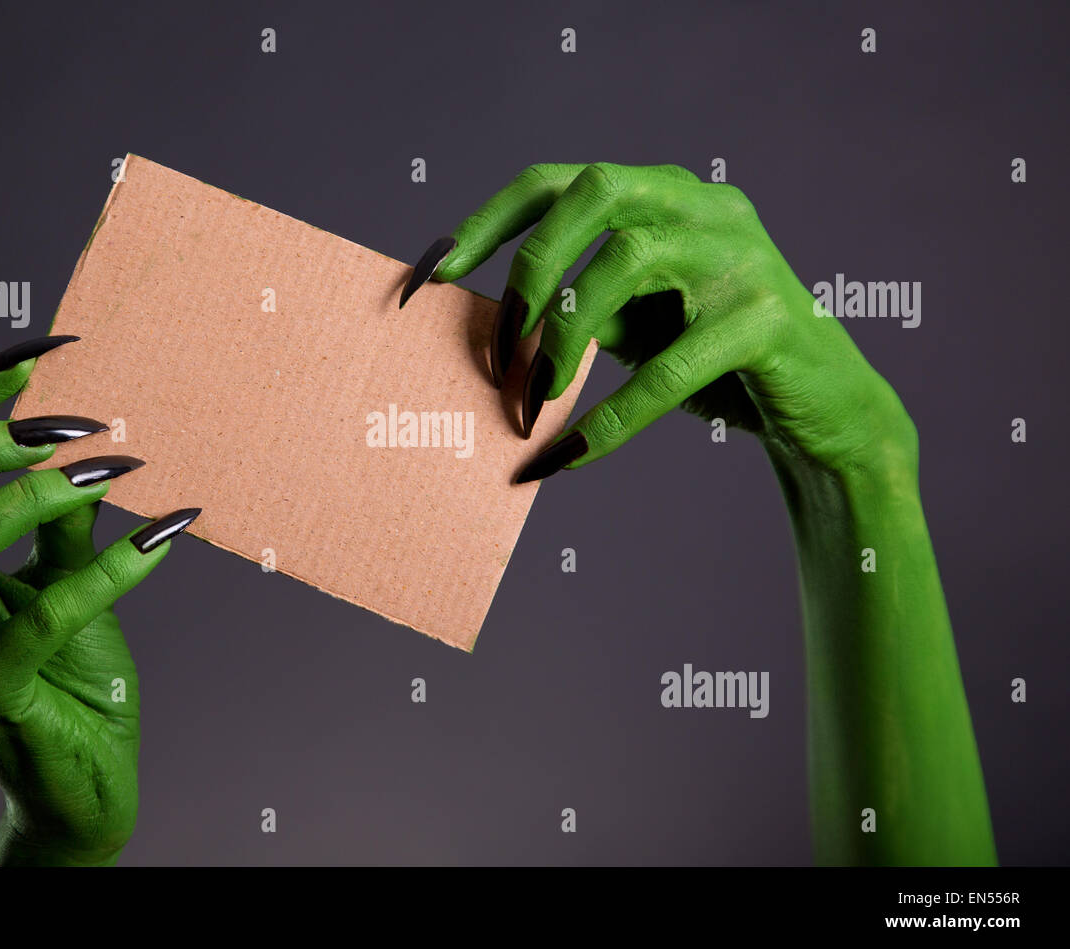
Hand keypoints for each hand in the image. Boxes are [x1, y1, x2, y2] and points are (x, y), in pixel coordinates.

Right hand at [0, 335, 200, 864]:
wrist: (80, 784)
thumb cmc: (69, 676)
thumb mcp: (64, 578)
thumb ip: (63, 516)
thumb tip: (91, 432)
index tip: (38, 356)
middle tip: (62, 421)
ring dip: (32, 495)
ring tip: (110, 468)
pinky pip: (40, 616)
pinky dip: (105, 569)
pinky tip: (162, 542)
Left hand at [401, 162, 915, 483]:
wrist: (825, 411)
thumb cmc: (713, 360)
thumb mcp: (639, 322)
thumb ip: (581, 303)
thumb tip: (491, 323)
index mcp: (668, 194)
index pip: (562, 180)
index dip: (489, 222)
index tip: (435, 274)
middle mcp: (707, 206)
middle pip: (593, 192)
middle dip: (530, 269)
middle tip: (499, 351)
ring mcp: (742, 255)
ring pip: (626, 265)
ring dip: (561, 341)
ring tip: (532, 404)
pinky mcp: (768, 319)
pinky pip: (668, 370)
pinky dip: (610, 418)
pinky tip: (569, 456)